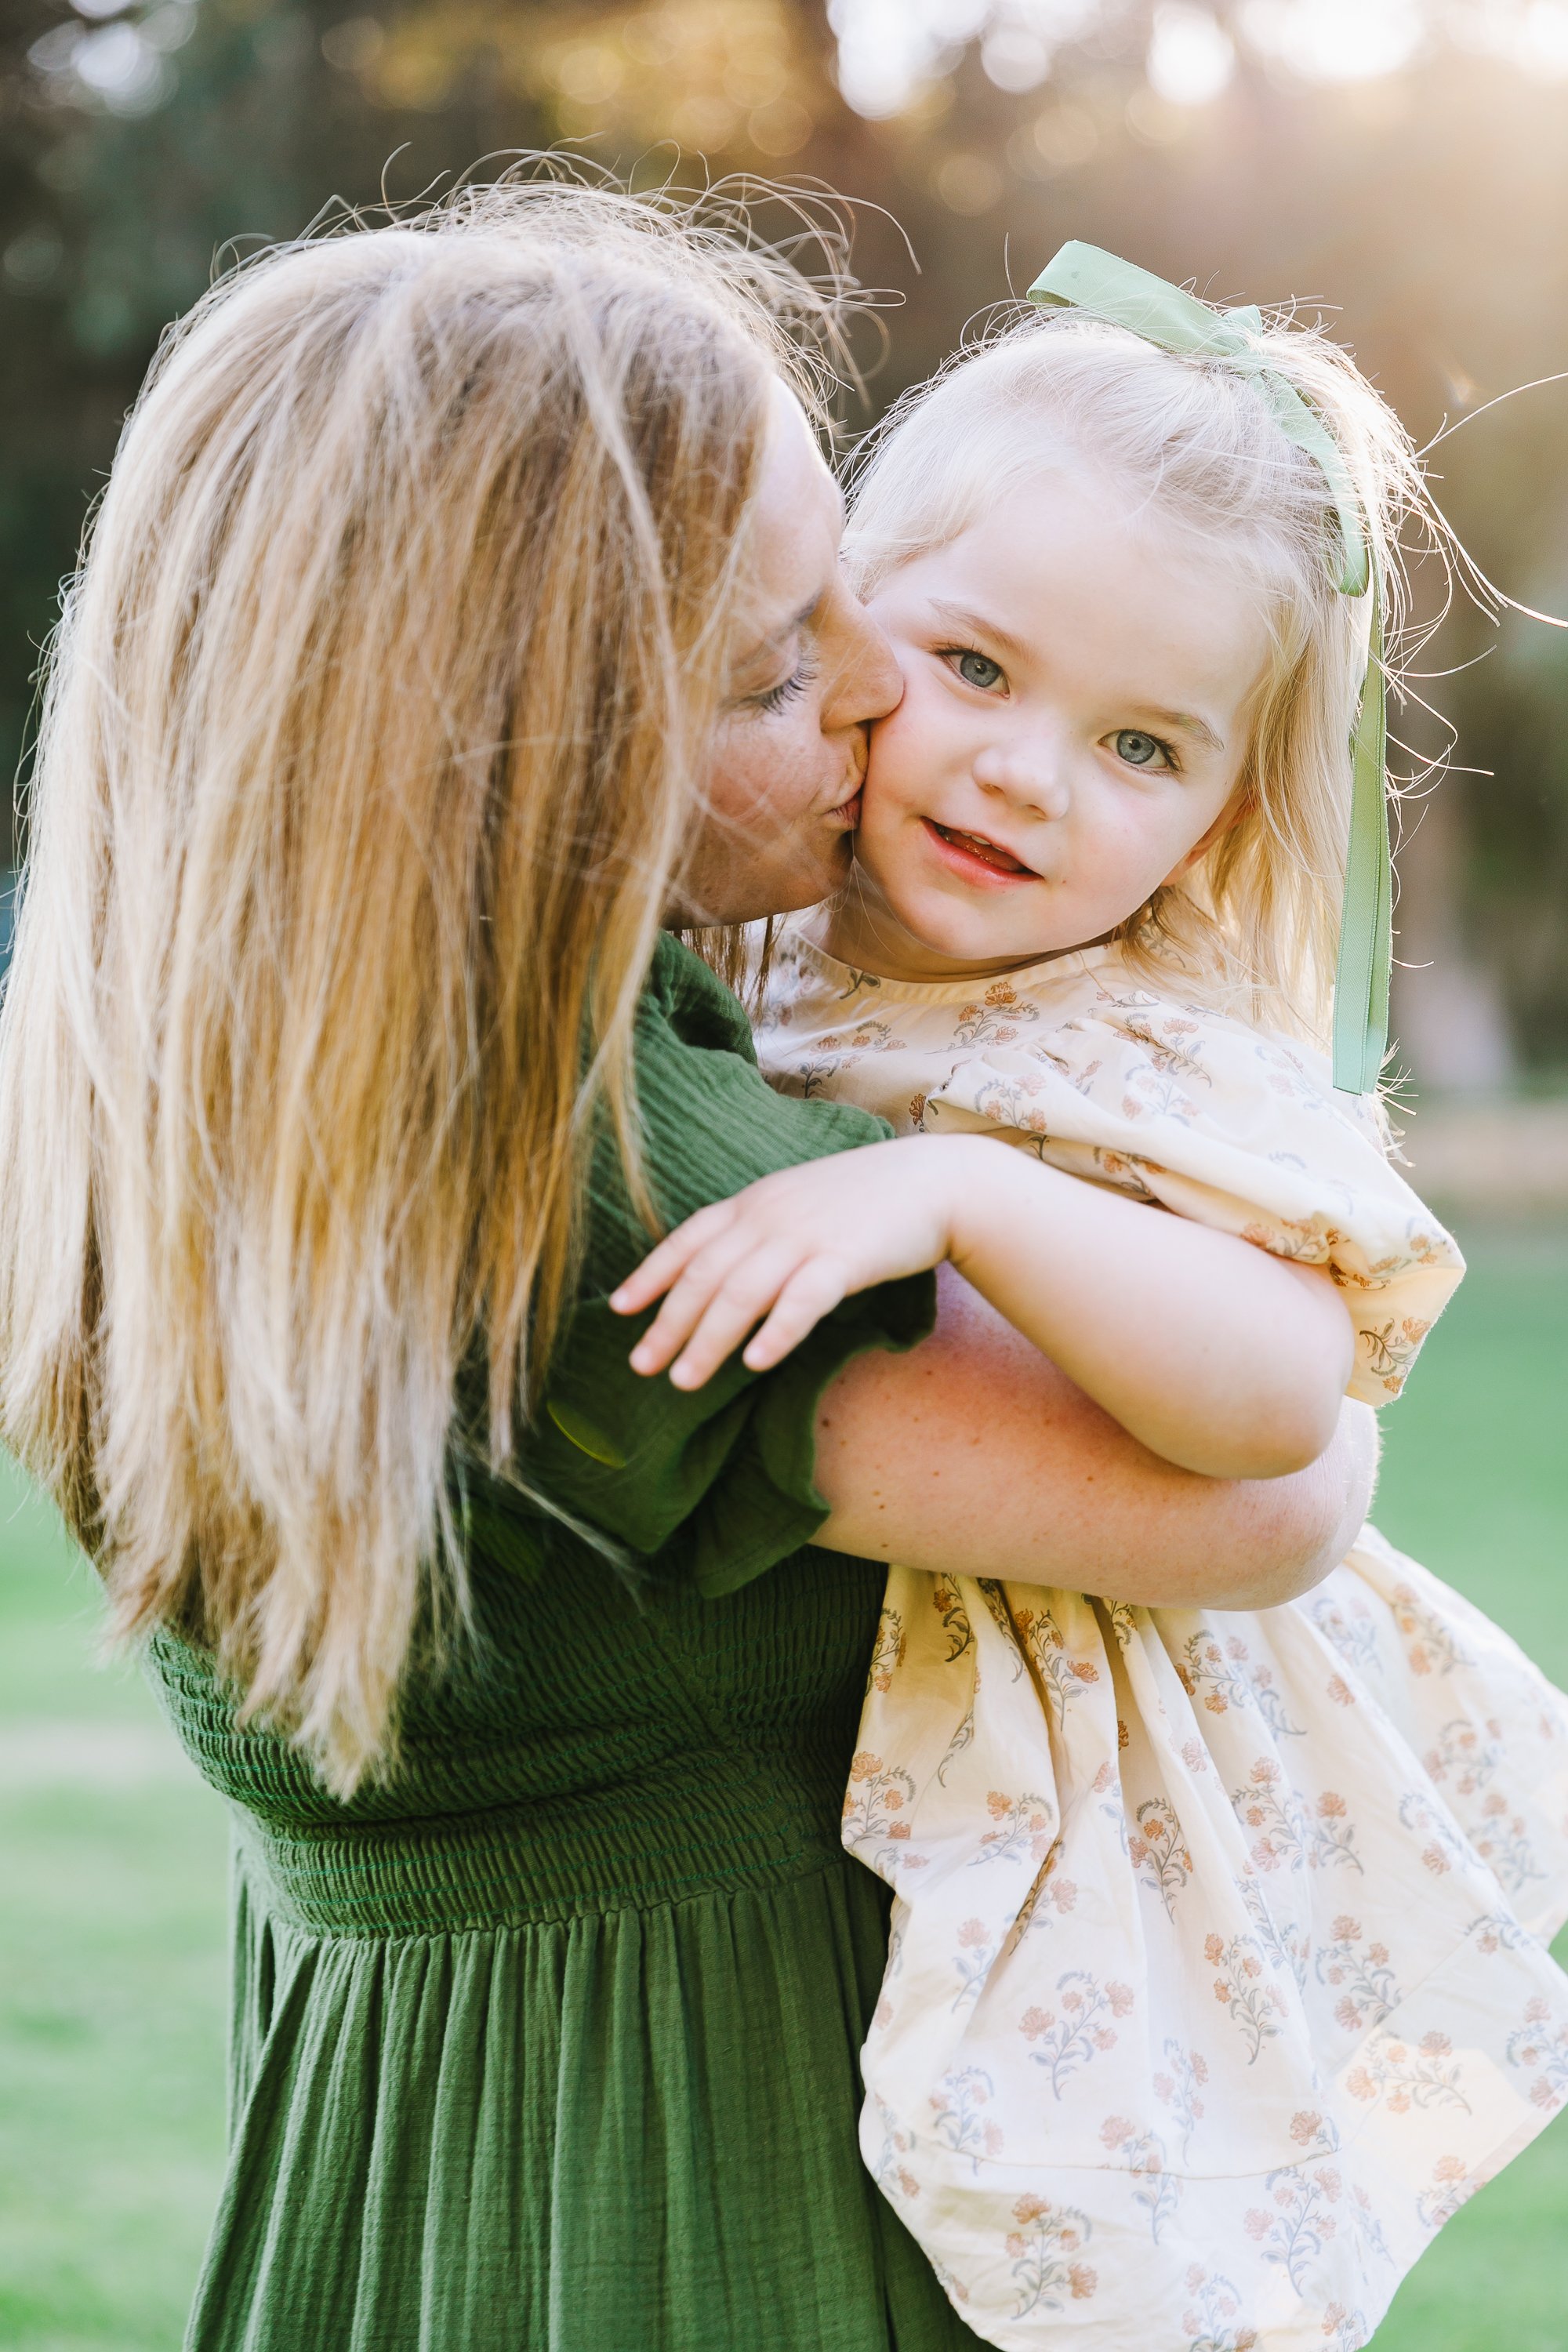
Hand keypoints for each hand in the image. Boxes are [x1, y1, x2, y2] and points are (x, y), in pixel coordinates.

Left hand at [609, 1137, 995, 1388]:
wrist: (933, 1183)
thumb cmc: (864, 1201)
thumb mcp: (799, 1203)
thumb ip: (759, 1231)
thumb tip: (721, 1274)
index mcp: (754, 1202)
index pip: (689, 1239)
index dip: (651, 1274)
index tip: (619, 1310)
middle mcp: (769, 1217)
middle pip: (705, 1274)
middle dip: (668, 1323)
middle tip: (641, 1366)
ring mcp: (806, 1237)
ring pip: (742, 1293)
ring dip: (708, 1340)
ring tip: (684, 1382)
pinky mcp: (845, 1259)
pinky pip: (803, 1300)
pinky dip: (777, 1332)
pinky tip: (757, 1363)